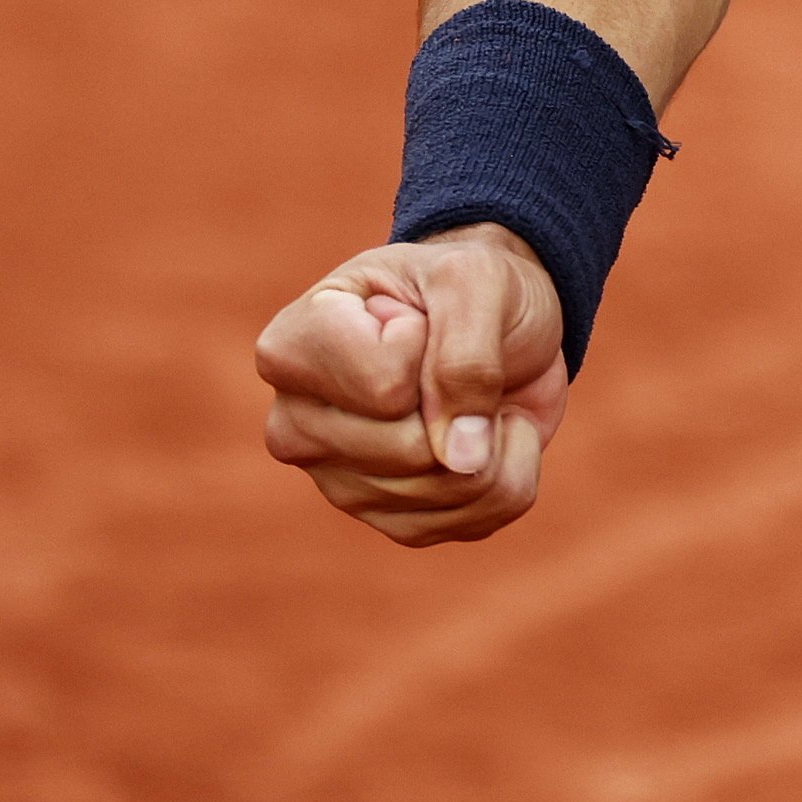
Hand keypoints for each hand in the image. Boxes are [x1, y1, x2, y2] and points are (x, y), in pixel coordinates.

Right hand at [253, 224, 572, 545]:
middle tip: (458, 360)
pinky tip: (485, 435)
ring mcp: (337, 481)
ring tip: (473, 395)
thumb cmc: (471, 286)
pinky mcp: (389, 520)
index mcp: (291, 348)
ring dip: (496, 438)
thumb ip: (466, 358)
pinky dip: (510, 471)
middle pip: (411, 450)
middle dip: (469, 402)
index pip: (386, 385)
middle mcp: (296, 424)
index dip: (433, 344)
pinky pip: (475, 520)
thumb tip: (461, 460)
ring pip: (446, 491)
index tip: (421, 316)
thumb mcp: (477, 281)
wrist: (500, 322)